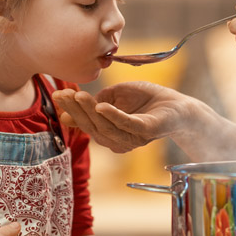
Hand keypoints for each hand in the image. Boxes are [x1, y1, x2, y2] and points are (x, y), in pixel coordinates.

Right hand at [54, 83, 191, 152]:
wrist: (178, 105)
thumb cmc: (147, 100)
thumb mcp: (115, 96)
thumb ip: (95, 103)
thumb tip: (67, 110)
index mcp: (109, 133)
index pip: (85, 123)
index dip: (71, 110)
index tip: (58, 94)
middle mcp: (118, 141)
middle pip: (92, 126)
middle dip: (76, 110)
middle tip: (63, 94)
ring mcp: (132, 138)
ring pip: (105, 127)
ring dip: (90, 111)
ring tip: (79, 95)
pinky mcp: (146, 131)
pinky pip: (126, 124)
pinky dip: (113, 115)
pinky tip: (101, 106)